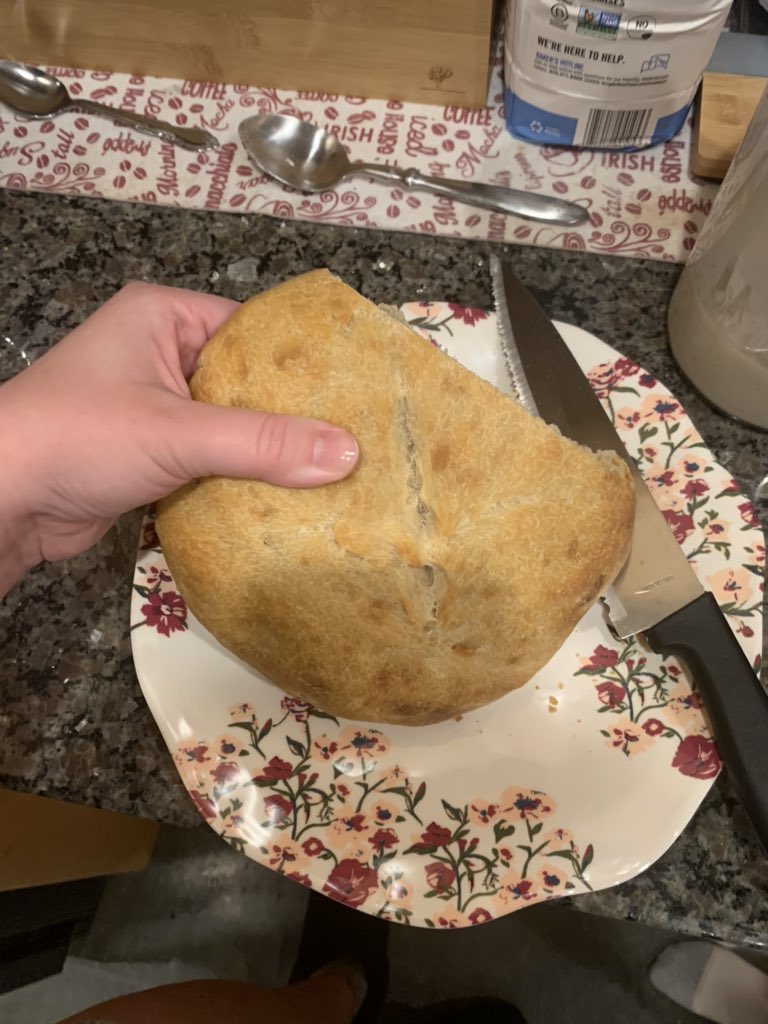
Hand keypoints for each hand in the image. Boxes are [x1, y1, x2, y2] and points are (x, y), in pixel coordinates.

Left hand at [0, 282, 358, 589]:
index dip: (304, 362)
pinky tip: (287, 499)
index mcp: (163, 318)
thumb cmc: (76, 438)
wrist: (3, 501)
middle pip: (246, 382)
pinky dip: (240, 479)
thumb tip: (347, 453)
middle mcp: (161, 355)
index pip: (253, 329)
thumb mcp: (177, 432)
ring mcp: (155, 407)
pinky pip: (211, 461)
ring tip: (333, 474)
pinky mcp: (151, 454)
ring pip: (231, 427)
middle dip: (291, 417)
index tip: (357, 390)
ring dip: (267, 454)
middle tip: (353, 439)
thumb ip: (262, 443)